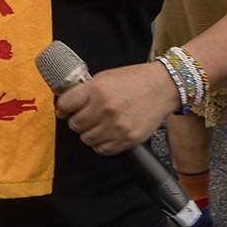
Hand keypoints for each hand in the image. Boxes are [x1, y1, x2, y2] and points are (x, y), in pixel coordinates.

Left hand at [54, 62, 179, 155]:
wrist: (163, 87)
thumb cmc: (135, 80)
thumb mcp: (105, 77)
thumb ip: (84, 91)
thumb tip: (63, 107)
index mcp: (97, 90)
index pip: (65, 105)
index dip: (64, 107)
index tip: (67, 108)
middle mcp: (105, 109)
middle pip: (74, 125)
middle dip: (77, 120)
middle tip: (86, 115)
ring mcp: (117, 127)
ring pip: (86, 139)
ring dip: (89, 133)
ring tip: (99, 124)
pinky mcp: (128, 140)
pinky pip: (103, 150)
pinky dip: (102, 143)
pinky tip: (107, 132)